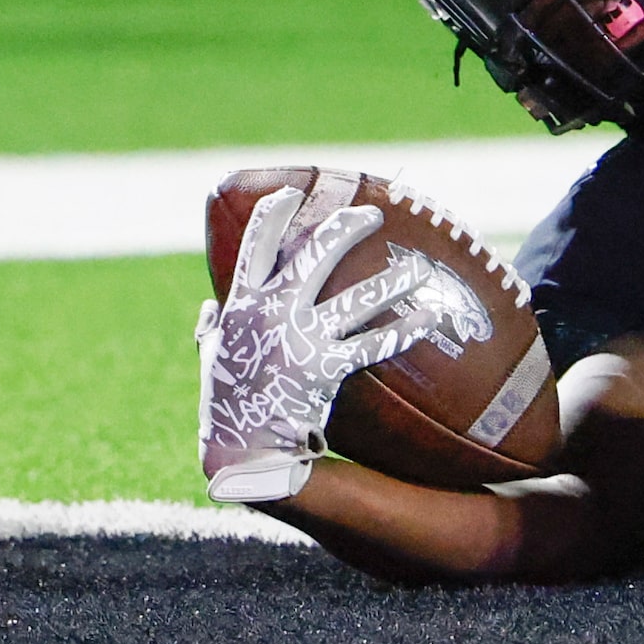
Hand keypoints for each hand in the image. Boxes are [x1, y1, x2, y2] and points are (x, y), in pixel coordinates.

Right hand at [195, 187, 457, 503]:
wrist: (242, 451)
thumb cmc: (227, 402)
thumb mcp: (210, 356)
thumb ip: (212, 327)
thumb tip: (210, 308)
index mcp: (242, 305)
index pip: (255, 247)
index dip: (273, 215)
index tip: (293, 193)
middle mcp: (273, 313)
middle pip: (314, 257)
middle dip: (345, 229)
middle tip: (373, 215)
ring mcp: (301, 339)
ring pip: (357, 299)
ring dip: (393, 281)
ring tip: (420, 268)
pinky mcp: (326, 367)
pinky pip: (376, 342)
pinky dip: (408, 328)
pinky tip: (434, 316)